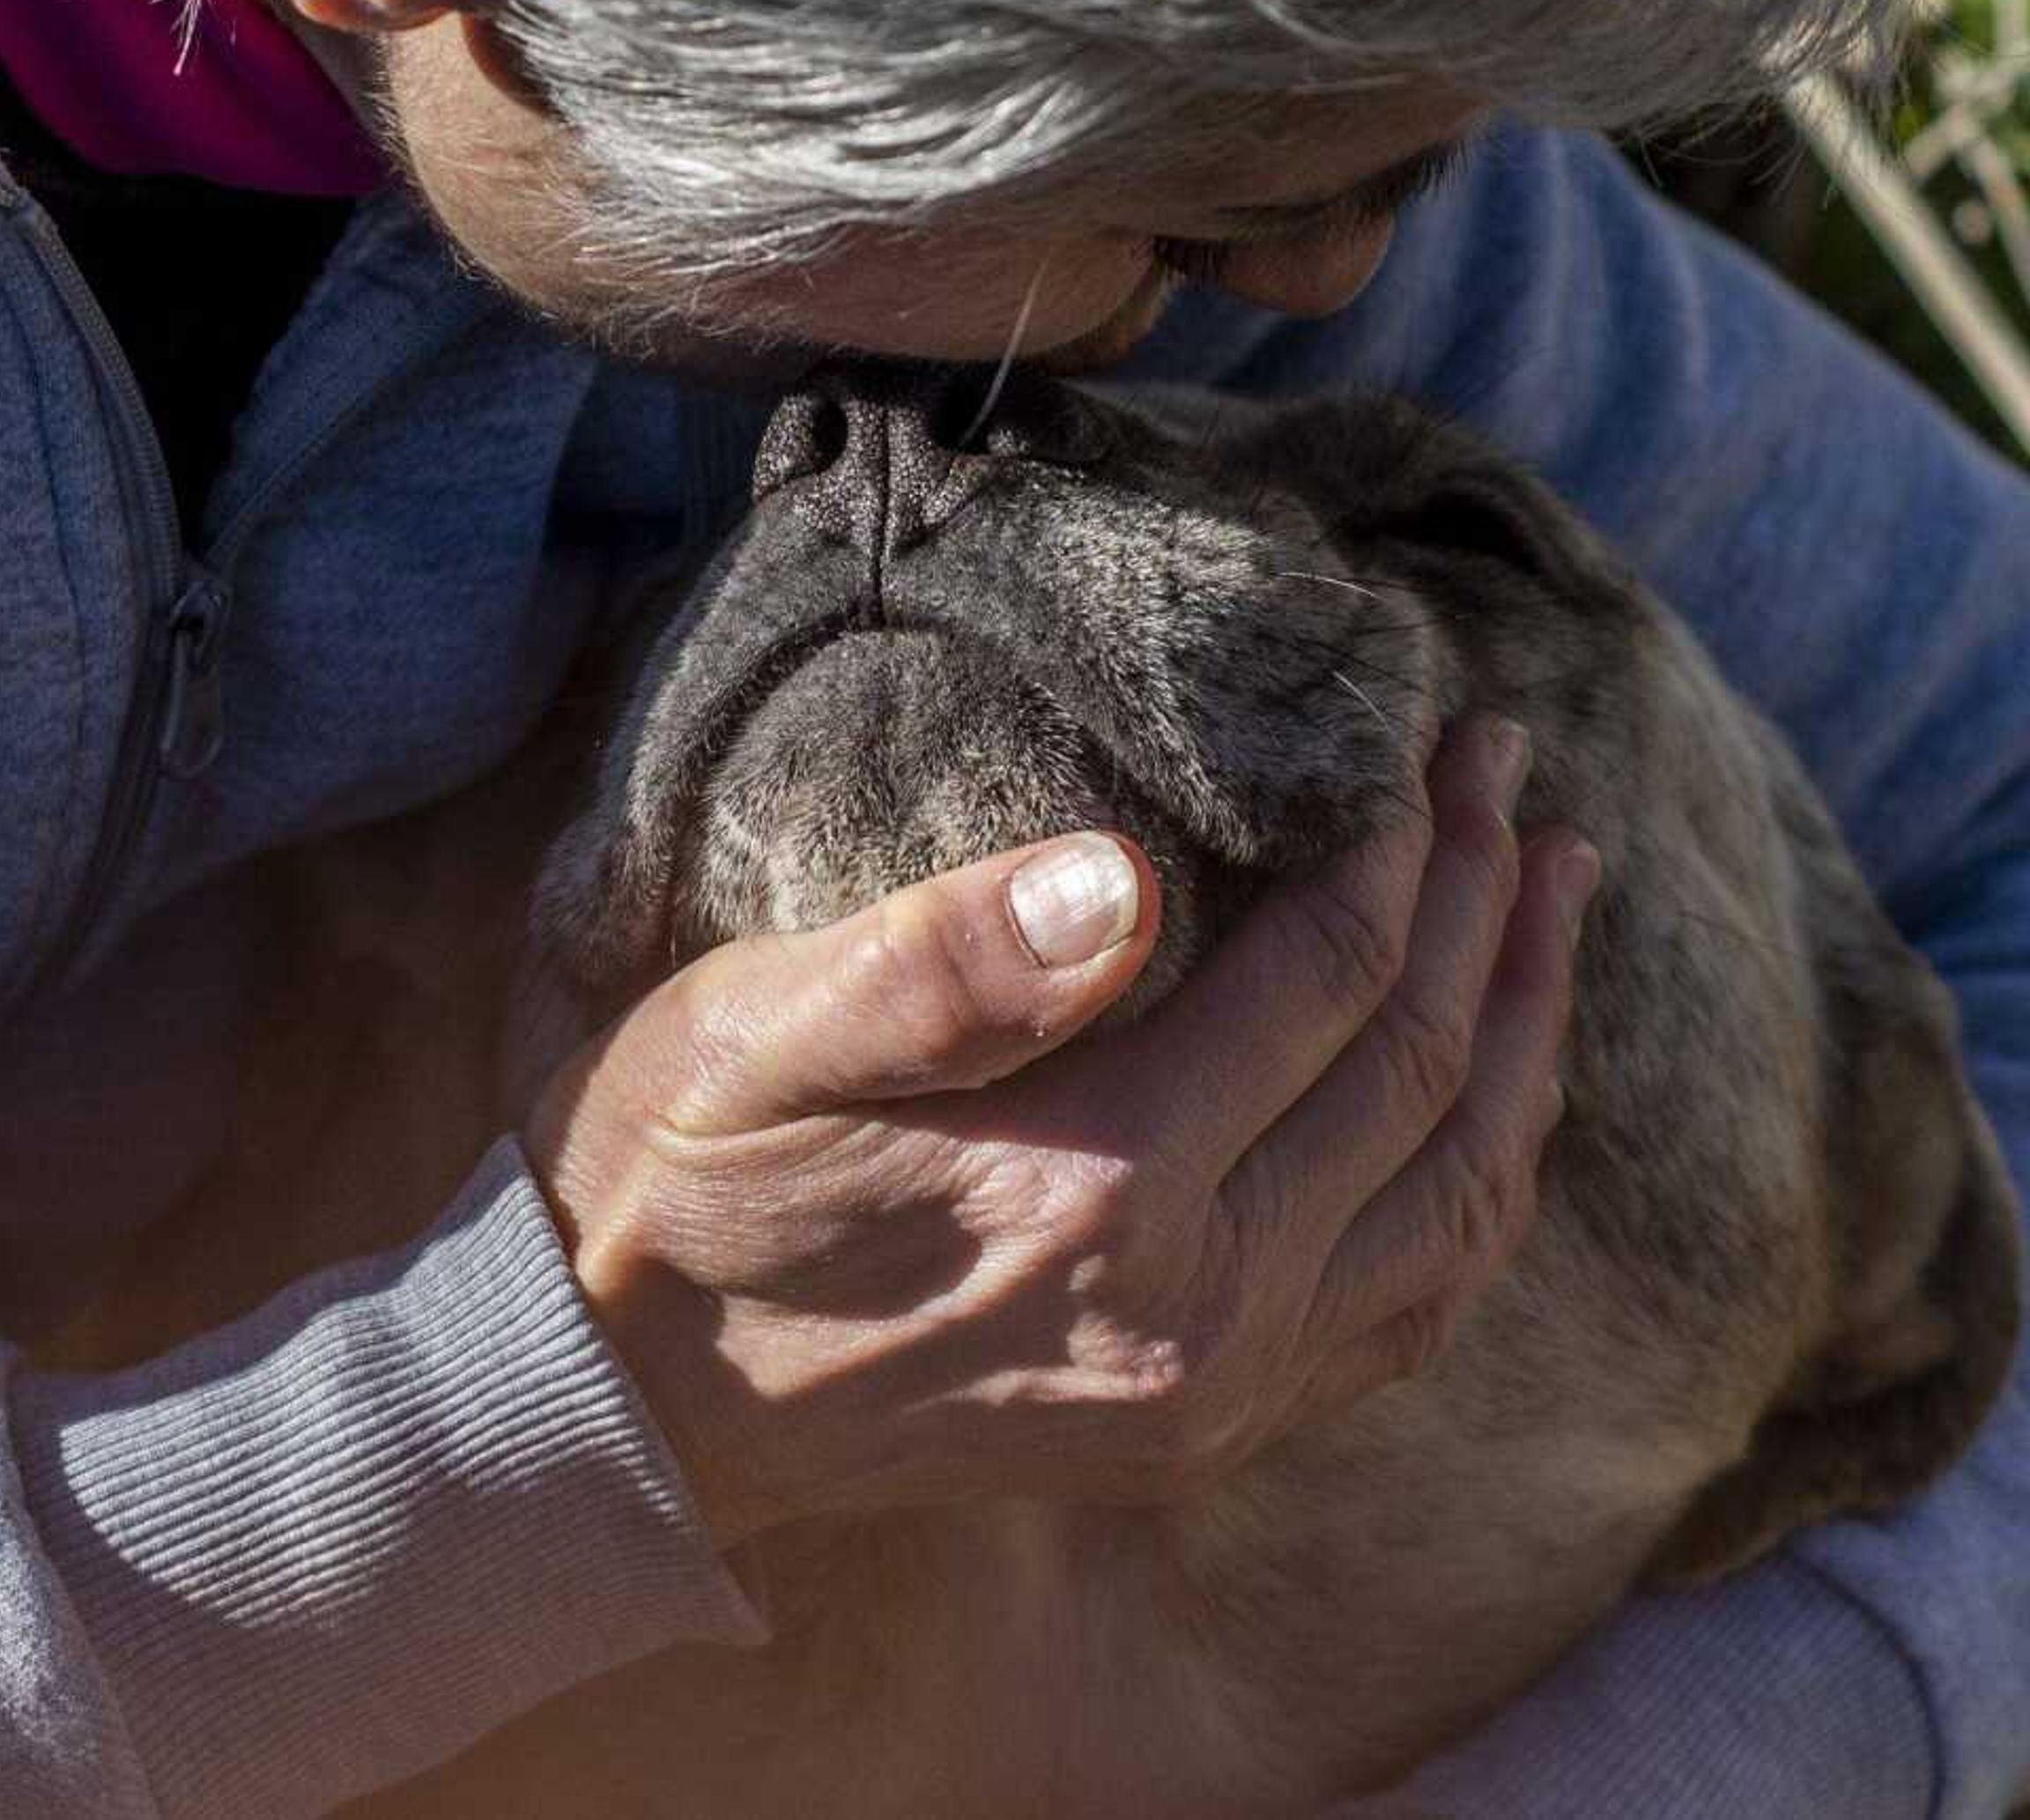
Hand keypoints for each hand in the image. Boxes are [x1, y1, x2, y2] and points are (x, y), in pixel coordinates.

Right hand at [526, 715, 1600, 1545]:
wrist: (619, 1407)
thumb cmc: (664, 1183)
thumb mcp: (745, 1034)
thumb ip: (936, 965)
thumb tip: (1120, 875)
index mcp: (1089, 1189)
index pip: (1325, 981)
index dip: (1398, 848)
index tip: (1430, 738)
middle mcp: (1189, 1310)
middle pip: (1416, 1074)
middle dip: (1485, 907)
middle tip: (1510, 773)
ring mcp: (1210, 1391)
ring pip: (1455, 1196)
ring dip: (1524, 1035)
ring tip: (1551, 900)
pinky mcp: (1201, 1432)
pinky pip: (1412, 1310)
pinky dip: (1482, 1189)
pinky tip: (1496, 1105)